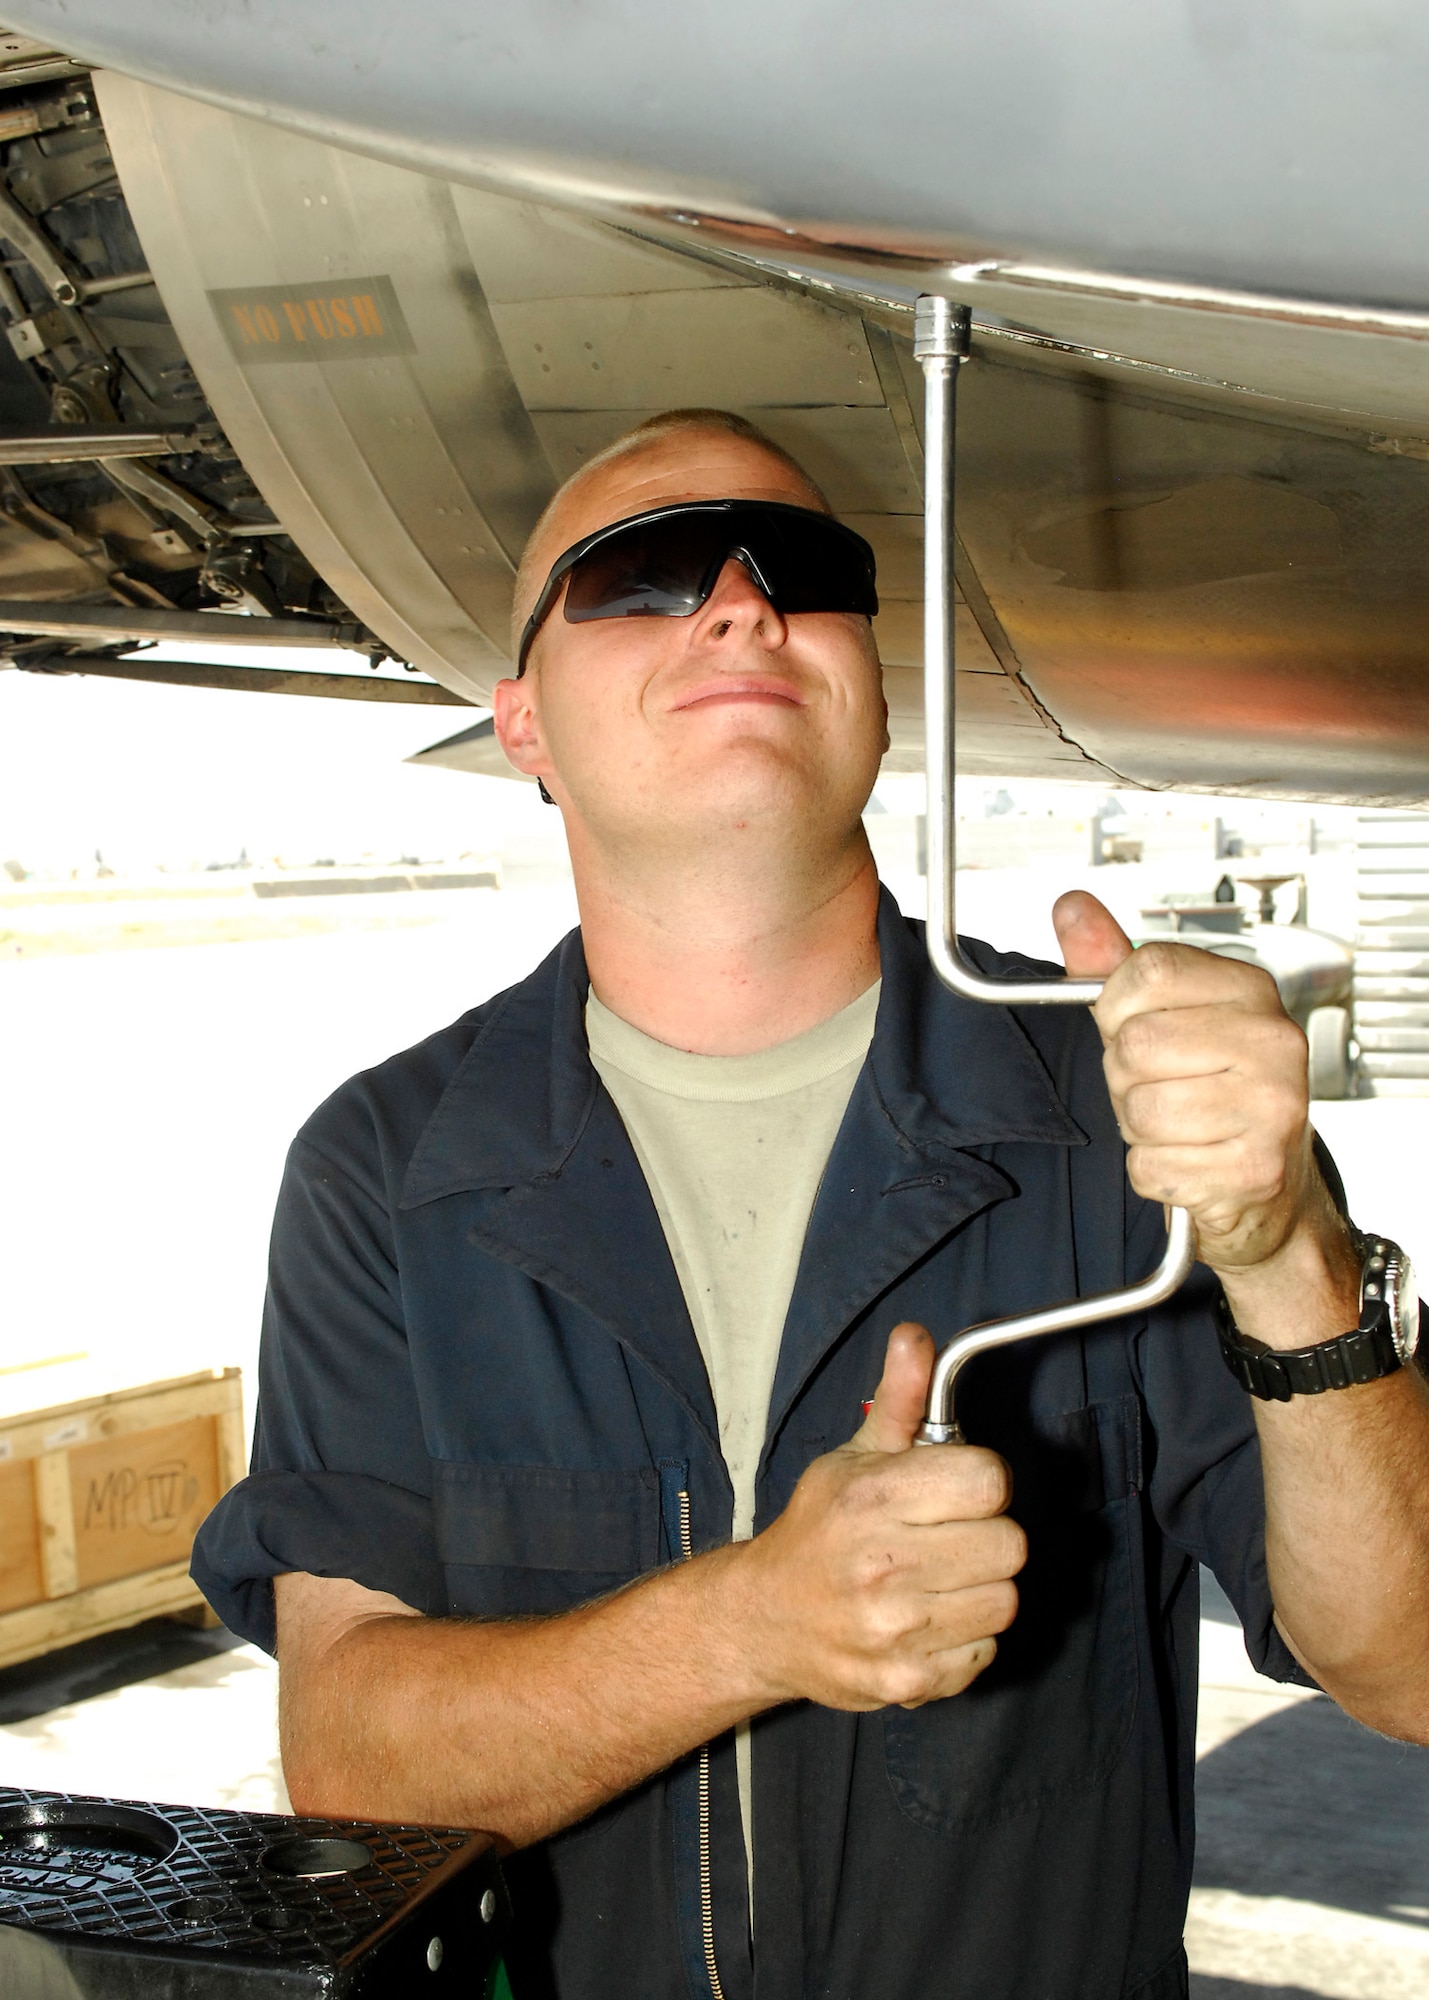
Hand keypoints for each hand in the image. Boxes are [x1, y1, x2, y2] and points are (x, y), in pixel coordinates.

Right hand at [743, 1322, 1024, 1710]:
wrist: (764, 1619)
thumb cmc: (818, 1530)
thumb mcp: (853, 1455)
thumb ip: (901, 1399)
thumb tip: (916, 1337)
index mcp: (873, 1497)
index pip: (990, 1481)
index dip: (982, 1479)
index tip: (958, 1486)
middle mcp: (883, 1564)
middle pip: (1010, 1544)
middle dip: (987, 1534)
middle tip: (951, 1535)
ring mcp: (895, 1629)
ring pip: (1005, 1600)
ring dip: (982, 1587)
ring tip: (940, 1577)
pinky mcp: (907, 1680)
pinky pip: (985, 1651)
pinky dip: (966, 1637)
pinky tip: (929, 1617)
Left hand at [1052, 891, 1353, 1295]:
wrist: (1271, 1188)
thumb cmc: (1210, 1093)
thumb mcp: (1162, 1017)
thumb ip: (1112, 965)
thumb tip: (1072, 908)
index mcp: (1250, 990)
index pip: (1148, 970)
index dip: (1116, 1007)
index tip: (1130, 1028)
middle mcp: (1273, 1042)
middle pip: (1137, 1044)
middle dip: (1125, 1076)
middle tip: (1160, 1087)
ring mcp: (1272, 1107)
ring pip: (1141, 1109)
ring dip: (1139, 1128)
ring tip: (1176, 1125)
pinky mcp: (1256, 1170)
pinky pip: (1152, 1166)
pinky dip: (1153, 1172)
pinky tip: (1188, 1162)